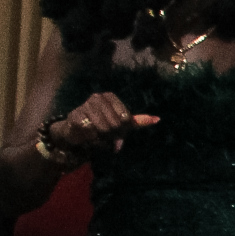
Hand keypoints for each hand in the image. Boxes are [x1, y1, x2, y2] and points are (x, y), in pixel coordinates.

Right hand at [42, 91, 157, 158]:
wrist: (75, 131)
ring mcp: (85, 105)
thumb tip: (157, 119)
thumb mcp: (120, 122)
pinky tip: (88, 135)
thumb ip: (136, 121)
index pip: (126, 119)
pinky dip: (92, 139)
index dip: (123, 130)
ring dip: (102, 138)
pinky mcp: (75, 116)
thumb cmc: (100, 125)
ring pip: (104, 129)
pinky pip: (91, 133)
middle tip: (105, 134)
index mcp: (110, 96)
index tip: (116, 130)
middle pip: (116, 124)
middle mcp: (97, 97)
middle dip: (113, 135)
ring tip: (96, 135)